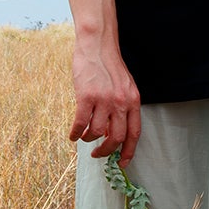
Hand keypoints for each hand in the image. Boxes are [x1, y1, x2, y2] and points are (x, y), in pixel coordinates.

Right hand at [70, 36, 141, 160]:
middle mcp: (121, 102)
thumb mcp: (124, 87)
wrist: (97, 45)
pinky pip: (80, 124)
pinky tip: (73, 134)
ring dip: (89, 139)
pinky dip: (76, 133)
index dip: (129, 151)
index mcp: (133, 101)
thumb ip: (123, 107)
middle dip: (107, 151)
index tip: (123, 163)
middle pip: (117, 138)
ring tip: (84, 137)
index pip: (134, 133)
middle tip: (98, 153)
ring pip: (97, 132)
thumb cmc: (109, 66)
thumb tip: (114, 132)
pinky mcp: (87, 97)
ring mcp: (104, 100)